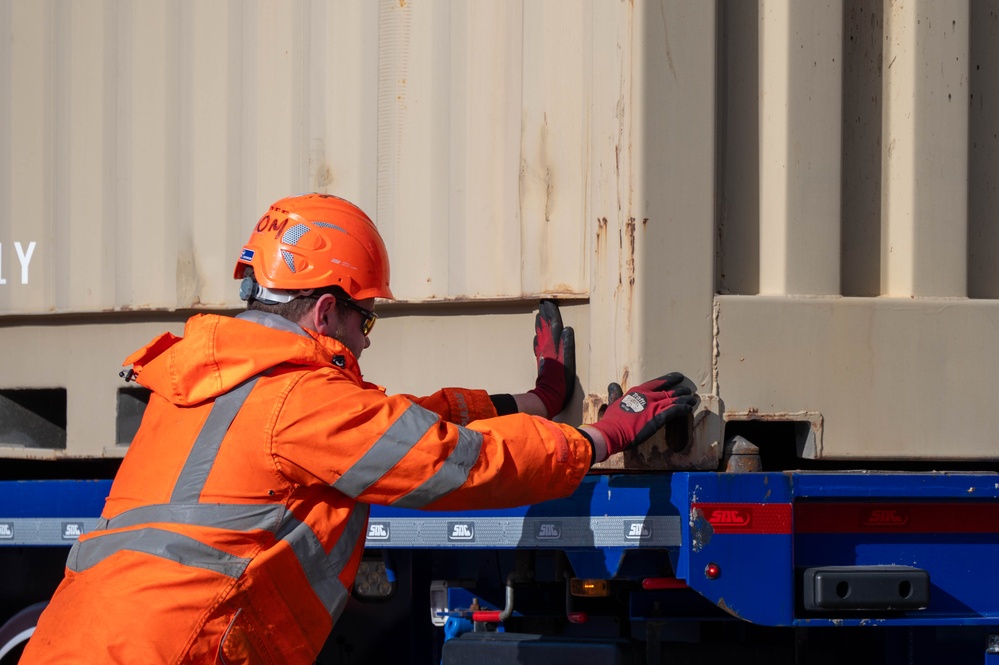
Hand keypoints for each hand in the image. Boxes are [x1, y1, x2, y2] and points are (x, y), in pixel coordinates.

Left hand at [528, 300, 575, 417]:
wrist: (548, 395)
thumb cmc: (560, 381)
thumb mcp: (567, 363)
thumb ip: (566, 346)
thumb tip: (566, 328)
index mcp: (554, 346)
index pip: (552, 325)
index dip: (551, 313)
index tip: (548, 302)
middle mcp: (547, 348)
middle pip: (545, 327)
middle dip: (544, 315)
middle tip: (542, 303)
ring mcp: (543, 354)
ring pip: (541, 334)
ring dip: (540, 324)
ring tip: (539, 315)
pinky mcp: (542, 361)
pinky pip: (538, 346)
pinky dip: (538, 338)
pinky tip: (537, 336)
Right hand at [585, 373, 696, 457]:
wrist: (612, 431)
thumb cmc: (612, 420)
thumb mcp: (613, 403)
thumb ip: (616, 394)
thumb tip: (612, 385)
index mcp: (637, 392)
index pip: (656, 382)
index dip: (668, 379)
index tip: (677, 376)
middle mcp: (647, 396)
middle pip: (667, 391)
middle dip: (679, 390)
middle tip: (688, 390)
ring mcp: (653, 407)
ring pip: (673, 400)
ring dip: (685, 399)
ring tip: (693, 399)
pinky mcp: (658, 418)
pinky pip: (674, 411)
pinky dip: (683, 409)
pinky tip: (689, 408)